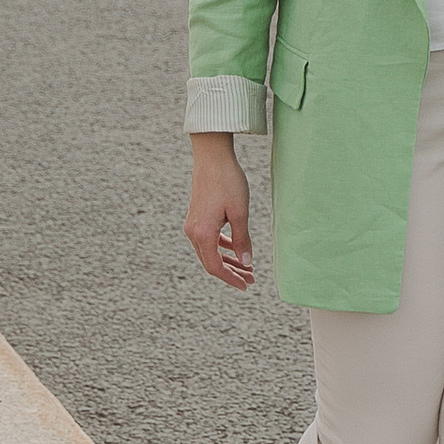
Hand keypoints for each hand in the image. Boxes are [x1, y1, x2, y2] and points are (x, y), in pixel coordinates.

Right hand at [185, 135, 255, 288]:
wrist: (212, 157)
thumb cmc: (228, 182)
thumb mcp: (240, 212)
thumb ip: (242, 239)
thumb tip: (246, 262)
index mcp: (202, 234)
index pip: (215, 267)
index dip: (231, 279)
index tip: (246, 286)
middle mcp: (193, 232)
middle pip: (211, 262)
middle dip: (231, 272)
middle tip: (251, 279)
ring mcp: (193, 224)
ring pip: (209, 251)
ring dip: (227, 261)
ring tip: (247, 267)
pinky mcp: (197, 216)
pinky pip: (208, 239)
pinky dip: (221, 247)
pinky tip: (235, 248)